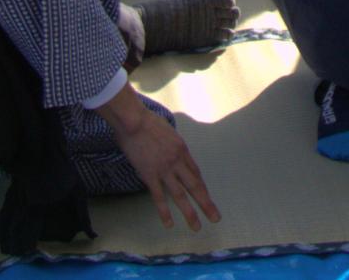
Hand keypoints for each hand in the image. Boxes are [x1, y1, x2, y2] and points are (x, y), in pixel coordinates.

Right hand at [99, 86, 219, 230]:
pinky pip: (159, 197)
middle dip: (206, 203)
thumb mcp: (167, 130)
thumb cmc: (146, 121)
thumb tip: (169, 149)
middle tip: (215, 218)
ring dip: (190, 213)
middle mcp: (178, 161)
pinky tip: (169, 224)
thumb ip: (170, 143)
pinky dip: (164, 212)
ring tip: (196, 227)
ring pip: (181, 195)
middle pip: (195, 186)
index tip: (206, 198)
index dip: (201, 187)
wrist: (133, 120)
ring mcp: (165, 170)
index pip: (196, 173)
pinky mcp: (150, 175)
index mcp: (182, 149)